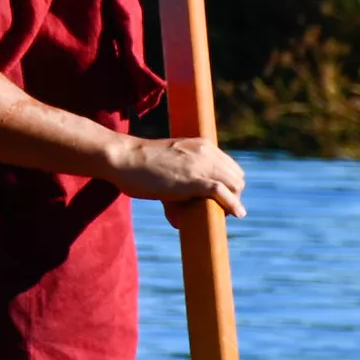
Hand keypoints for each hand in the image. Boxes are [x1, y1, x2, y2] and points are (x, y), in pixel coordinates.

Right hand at [107, 135, 246, 216]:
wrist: (122, 157)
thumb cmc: (138, 163)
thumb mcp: (169, 160)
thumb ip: (182, 176)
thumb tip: (179, 214)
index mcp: (202, 145)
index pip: (230, 167)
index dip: (229, 185)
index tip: (219, 199)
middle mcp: (205, 152)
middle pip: (236, 178)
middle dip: (233, 195)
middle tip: (217, 209)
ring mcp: (200, 166)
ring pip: (235, 186)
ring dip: (231, 203)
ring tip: (217, 214)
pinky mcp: (193, 180)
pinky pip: (222, 192)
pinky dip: (232, 205)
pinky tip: (236, 214)